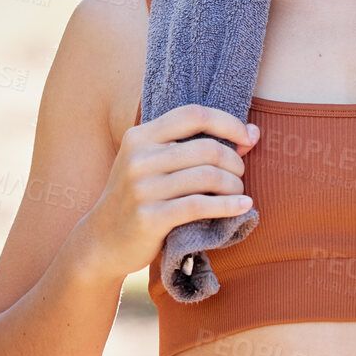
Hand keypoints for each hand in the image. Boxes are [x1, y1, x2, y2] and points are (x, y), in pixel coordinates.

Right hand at [74, 104, 259, 283]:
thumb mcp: (152, 164)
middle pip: (206, 148)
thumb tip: (252, 133)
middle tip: (239, 176)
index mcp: (140, 136)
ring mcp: (142, 189)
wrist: (102, 241)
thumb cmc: (140, 197)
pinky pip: (199, 206)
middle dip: (234, 162)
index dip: (228, 122)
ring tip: (238, 193)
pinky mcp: (149, 218)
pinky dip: (228, 206)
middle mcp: (139, 158)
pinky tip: (244, 207)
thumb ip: (192, 146)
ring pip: (207, 177)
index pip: (193, 114)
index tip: (248, 137)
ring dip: (234, 186)